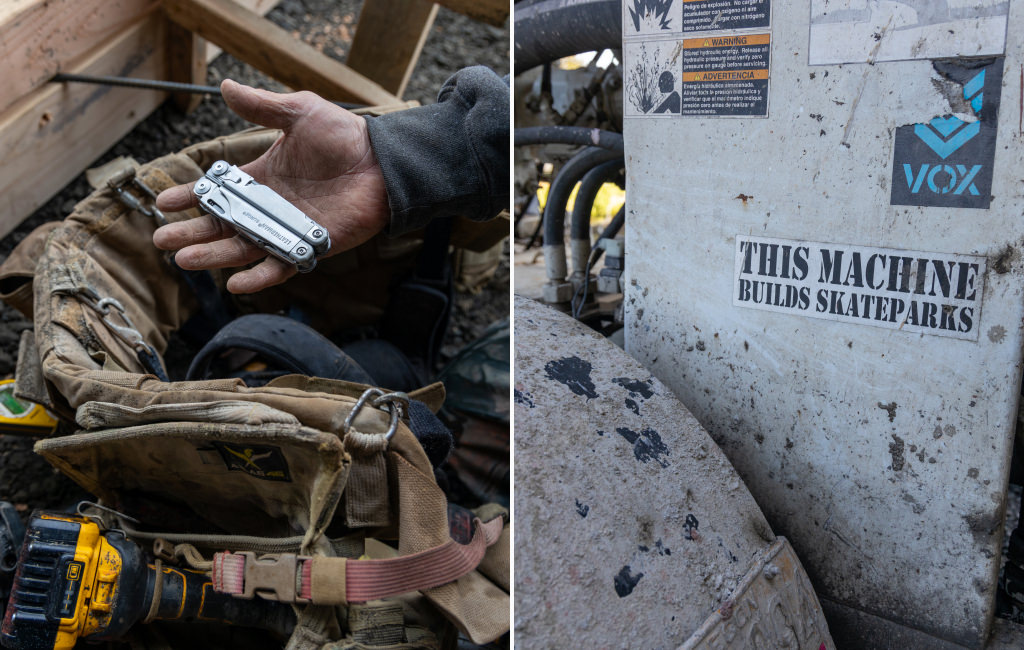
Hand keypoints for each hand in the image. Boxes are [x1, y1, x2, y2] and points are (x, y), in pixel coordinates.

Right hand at [153, 79, 390, 293]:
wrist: (383, 163)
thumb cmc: (345, 137)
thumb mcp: (299, 112)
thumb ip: (262, 106)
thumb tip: (225, 86)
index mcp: (262, 177)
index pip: (217, 191)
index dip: (190, 197)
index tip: (163, 203)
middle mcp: (269, 207)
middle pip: (222, 225)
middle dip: (191, 233)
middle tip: (162, 240)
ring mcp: (288, 228)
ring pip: (243, 248)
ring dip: (214, 256)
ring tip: (184, 260)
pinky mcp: (310, 246)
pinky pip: (280, 266)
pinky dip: (260, 277)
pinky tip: (235, 283)